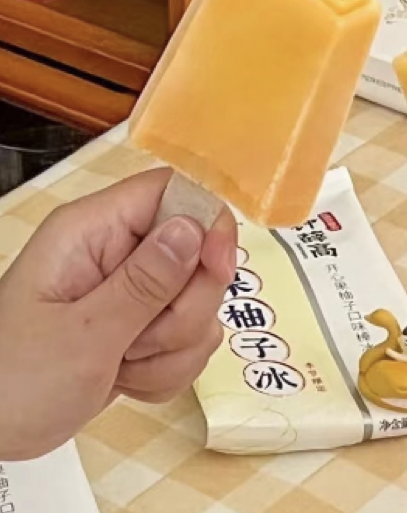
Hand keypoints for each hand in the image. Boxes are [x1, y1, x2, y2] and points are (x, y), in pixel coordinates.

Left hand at [0, 169, 235, 460]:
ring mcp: (134, 291)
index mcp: (93, 231)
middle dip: (185, 310)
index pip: (174, 192)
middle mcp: (118, 252)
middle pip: (199, 254)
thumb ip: (145, 282)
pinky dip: (168, 367)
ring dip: (173, 348)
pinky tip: (128, 378)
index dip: (208, 224)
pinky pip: (191, 338)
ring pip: (200, 304)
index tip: (217, 269)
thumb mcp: (83, 334)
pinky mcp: (144, 325)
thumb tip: (194, 228)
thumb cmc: (12, 383)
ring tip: (122, 365)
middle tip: (138, 340)